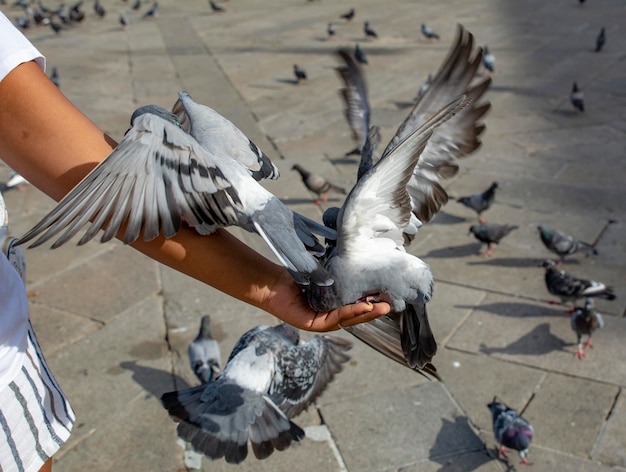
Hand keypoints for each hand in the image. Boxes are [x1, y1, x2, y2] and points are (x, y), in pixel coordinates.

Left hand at [264, 268, 389, 331]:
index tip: (385, 295)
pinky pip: (334, 319)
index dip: (370, 303)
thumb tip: (357, 258)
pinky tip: (361, 307)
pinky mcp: (313, 325)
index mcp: (332, 306)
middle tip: (390, 305)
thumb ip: (337, 272)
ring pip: (348, 320)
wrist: (271, 282)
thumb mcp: (322, 273)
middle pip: (355, 317)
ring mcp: (321, 323)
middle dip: (373, 312)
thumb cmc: (295, 276)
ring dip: (365, 314)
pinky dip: (349, 313)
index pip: (355, 307)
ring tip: (380, 308)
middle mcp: (328, 317)